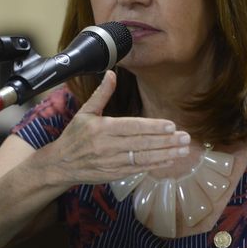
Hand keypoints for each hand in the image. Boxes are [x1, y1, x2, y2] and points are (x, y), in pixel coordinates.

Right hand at [38, 71, 190, 184]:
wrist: (60, 165)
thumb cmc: (74, 136)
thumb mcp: (85, 112)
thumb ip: (101, 94)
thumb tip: (111, 73)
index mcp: (101, 128)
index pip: (132, 127)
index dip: (153, 127)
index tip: (171, 126)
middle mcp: (108, 146)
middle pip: (142, 143)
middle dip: (166, 141)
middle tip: (186, 137)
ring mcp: (112, 162)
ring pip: (143, 158)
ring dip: (166, 154)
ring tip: (183, 149)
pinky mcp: (115, 174)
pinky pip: (138, 169)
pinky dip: (155, 165)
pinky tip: (170, 160)